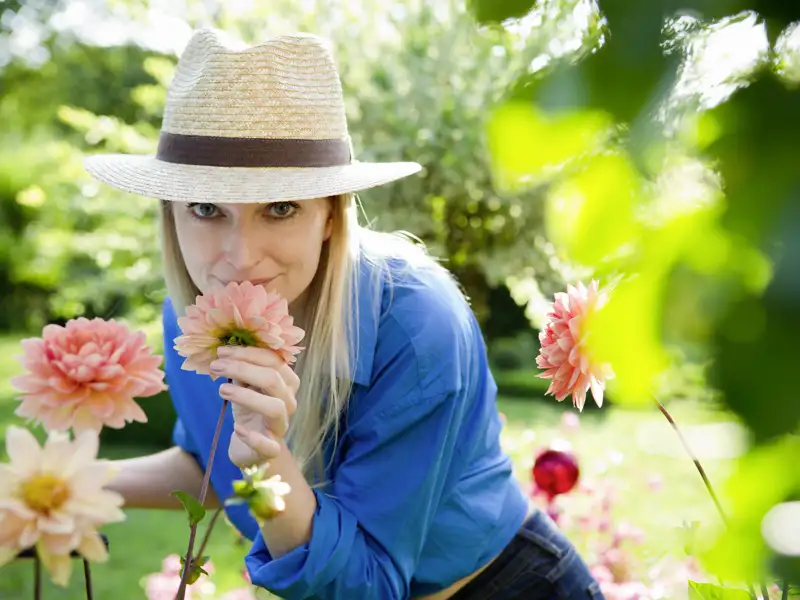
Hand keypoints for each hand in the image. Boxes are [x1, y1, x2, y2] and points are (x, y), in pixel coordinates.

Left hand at [209, 346, 299, 467]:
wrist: (253, 448)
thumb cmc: (250, 411)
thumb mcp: (246, 387)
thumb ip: (242, 369)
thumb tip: (224, 350)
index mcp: (286, 382)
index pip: (274, 361)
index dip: (248, 353)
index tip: (222, 351)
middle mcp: (289, 402)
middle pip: (273, 380)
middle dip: (242, 369)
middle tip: (216, 366)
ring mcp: (281, 426)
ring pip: (274, 408)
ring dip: (246, 396)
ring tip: (222, 390)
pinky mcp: (272, 449)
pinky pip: (268, 445)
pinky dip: (253, 437)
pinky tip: (237, 429)